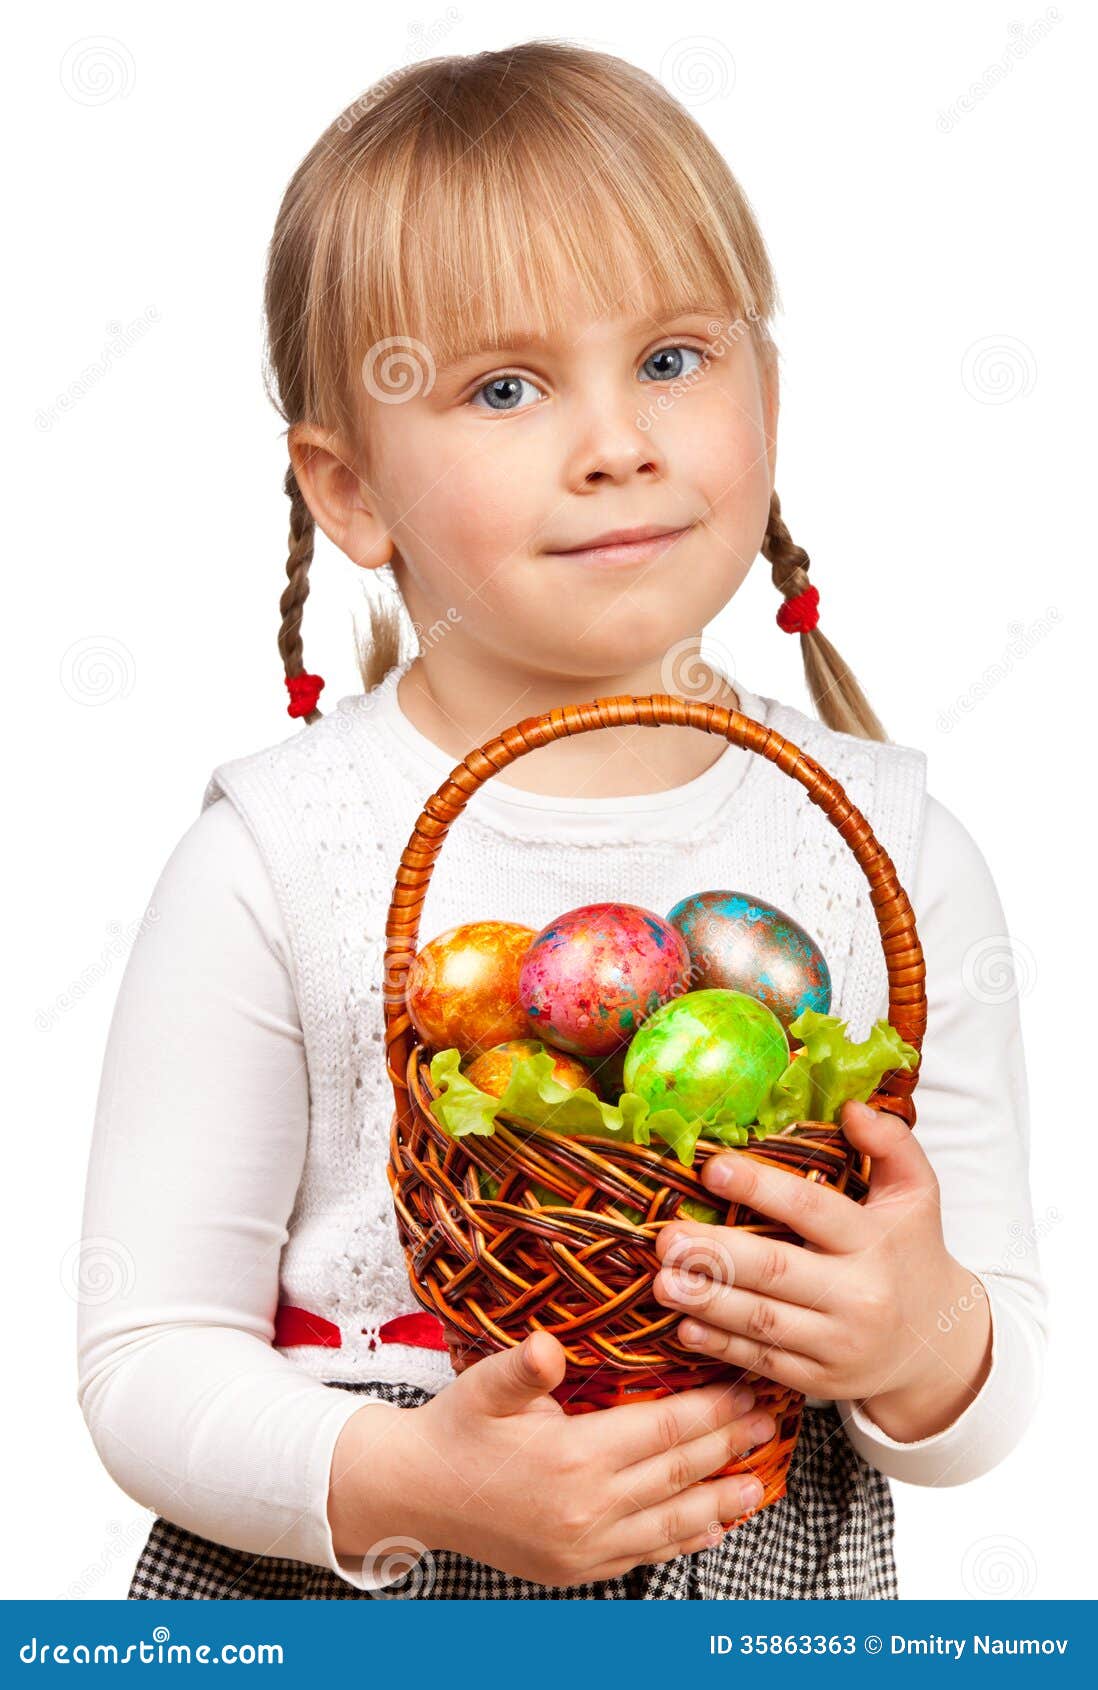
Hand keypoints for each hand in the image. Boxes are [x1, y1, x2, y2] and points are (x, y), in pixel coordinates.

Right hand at [342, 1329, 775, 1587]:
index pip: (663, 1430)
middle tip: (770, 1424)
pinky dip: (685, 1539)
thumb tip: (548, 1348)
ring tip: (761, 1483)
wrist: (415, 1495)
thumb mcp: (482, 1387)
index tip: (745, 1388)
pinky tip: (712, 1526)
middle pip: (678, 1474)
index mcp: (571, 1458)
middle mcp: (586, 1510)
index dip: (710, 1409)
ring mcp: (585, 1548)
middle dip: (729, 1446)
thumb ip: (521, 1368)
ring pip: (672, 1522)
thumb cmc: (454, 1429)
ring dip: (722, 1501)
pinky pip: (647, 1554)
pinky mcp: (579, 1569)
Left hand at [652, 1100, 992, 1439]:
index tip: (712, 1168)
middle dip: (717, 1255)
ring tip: (663, 1282)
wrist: (938, 1344)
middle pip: (777, 1271)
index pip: (812, 1210)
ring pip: (764, 1321)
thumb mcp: (916, 1194)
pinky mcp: (821, 1380)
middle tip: (667, 1237)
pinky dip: (722, 1346)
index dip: (761, 1187)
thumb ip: (890, 1144)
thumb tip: (851, 1107)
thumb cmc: (911, 1253)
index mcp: (874, 1241)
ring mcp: (840, 1344)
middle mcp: (859, 1295)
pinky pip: (764, 1361)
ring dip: (708, 1302)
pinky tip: (685, 1327)